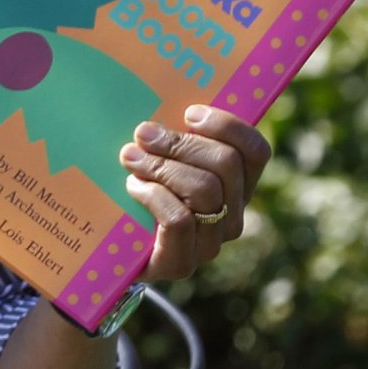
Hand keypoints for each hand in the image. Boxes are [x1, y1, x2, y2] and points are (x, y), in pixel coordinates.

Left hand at [121, 104, 272, 281]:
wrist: (111, 252)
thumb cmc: (137, 193)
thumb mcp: (160, 159)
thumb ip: (174, 137)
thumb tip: (163, 105)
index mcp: (237, 187)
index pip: (256, 151)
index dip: (227, 126)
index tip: (189, 113)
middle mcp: (232, 216)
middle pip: (227, 165)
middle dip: (182, 143)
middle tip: (144, 133)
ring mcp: (210, 243)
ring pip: (205, 190)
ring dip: (162, 166)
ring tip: (130, 158)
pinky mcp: (182, 263)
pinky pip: (179, 219)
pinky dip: (153, 195)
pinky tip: (132, 186)